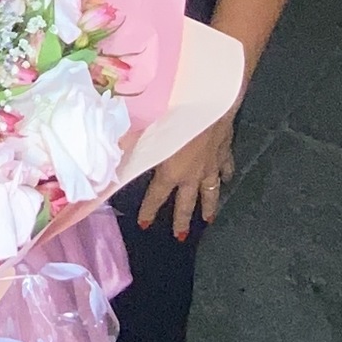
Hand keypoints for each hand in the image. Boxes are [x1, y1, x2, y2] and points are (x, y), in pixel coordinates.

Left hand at [137, 112, 235, 239]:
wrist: (212, 104)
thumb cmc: (176, 116)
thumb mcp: (148, 131)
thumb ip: (132, 145)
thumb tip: (113, 152)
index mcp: (171, 172)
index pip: (156, 197)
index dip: (149, 211)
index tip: (144, 224)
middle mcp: (192, 174)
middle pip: (187, 203)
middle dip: (182, 220)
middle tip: (181, 237)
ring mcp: (212, 165)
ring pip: (211, 191)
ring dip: (209, 206)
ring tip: (208, 219)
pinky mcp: (225, 151)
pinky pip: (226, 167)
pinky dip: (226, 175)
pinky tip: (227, 179)